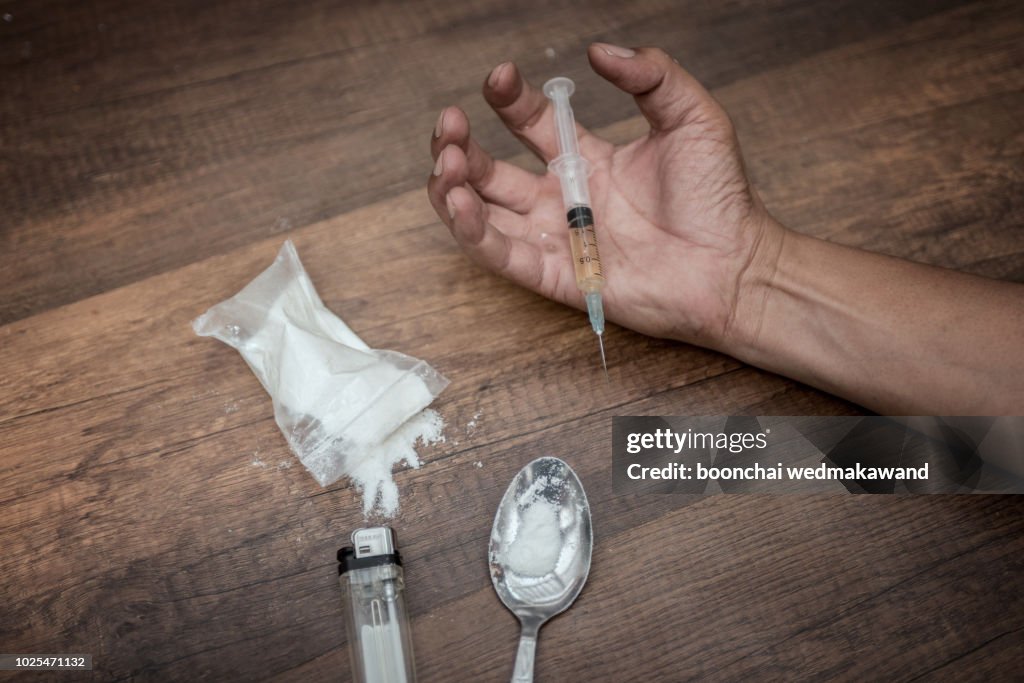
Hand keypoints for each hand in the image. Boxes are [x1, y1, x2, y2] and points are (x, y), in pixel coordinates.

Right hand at [427, 44, 783, 349]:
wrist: (735, 265)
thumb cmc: (720, 198)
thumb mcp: (693, 118)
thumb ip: (652, 75)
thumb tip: (599, 49)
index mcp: (588, 160)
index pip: (530, 125)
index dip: (508, 100)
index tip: (498, 76)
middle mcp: (563, 199)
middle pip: (491, 171)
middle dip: (460, 144)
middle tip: (449, 121)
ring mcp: (557, 238)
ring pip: (484, 213)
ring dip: (452, 187)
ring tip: (444, 160)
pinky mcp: (557, 277)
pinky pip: (503, 256)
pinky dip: (473, 232)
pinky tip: (460, 201)